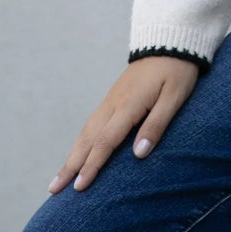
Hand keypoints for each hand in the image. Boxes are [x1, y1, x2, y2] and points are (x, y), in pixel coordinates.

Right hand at [48, 55, 200, 193]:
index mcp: (128, 105)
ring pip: (85, 132)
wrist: (168, 41)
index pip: (105, 141)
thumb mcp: (174, 98)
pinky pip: (91, 124)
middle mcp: (113, 104)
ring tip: (58, 179)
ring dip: (71, 156)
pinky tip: (77, 154)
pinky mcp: (112, 98)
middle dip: (70, 166)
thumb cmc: (177, 71)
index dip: (92, 166)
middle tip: (54, 190)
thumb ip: (156, 125)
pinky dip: (80, 143)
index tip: (79, 188)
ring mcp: (110, 100)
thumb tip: (139, 154)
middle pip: (87, 140)